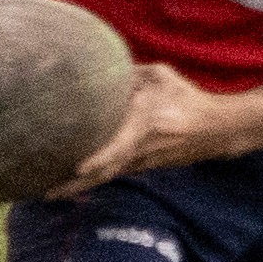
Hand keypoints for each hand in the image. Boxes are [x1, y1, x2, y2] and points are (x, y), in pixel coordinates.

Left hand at [49, 63, 254, 194]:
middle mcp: (141, 148)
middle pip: (105, 172)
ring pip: (107, 177)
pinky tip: (75, 182)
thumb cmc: (187, 99)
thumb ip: (132, 73)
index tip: (79, 167)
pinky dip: (93, 180)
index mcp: (146, 124)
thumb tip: (102, 68)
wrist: (215, 129)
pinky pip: (114, 173)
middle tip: (47, 193)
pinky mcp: (144, 166)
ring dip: (80, 186)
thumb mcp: (161, 76)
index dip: (100, 158)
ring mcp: (142, 161)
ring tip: (51, 193)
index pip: (120, 146)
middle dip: (75, 185)